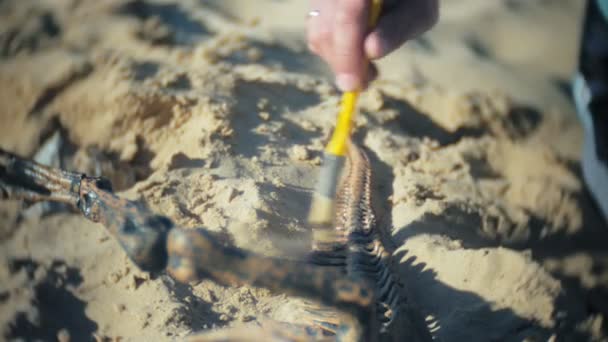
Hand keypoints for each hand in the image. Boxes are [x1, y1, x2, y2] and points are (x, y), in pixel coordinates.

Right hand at [307, 0, 437, 90]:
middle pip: (327, 29)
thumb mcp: (418, 12)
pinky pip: (316, 34)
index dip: (347, 52)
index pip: (347, 16)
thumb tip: (371, 52)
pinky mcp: (318, 5)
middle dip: (344, 63)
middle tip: (366, 81)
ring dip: (339, 59)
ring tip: (365, 66)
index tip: (353, 85)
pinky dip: (334, 51)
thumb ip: (398, 29)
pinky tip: (354, 52)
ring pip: (317, 34)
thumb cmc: (412, 0)